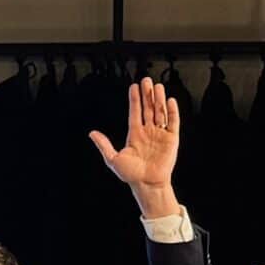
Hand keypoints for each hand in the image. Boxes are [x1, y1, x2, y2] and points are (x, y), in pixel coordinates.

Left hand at [89, 75, 183, 217]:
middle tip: (146, 80)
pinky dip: (172, 112)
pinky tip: (169, 101)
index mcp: (135, 134)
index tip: (134, 86)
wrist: (147, 183)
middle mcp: (148, 131)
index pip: (135, 112)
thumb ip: (104, 145)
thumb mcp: (113, 158)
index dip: (135, 100)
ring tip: (157, 86)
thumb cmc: (130, 174)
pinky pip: (173, 122)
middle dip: (147, 95)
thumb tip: (92, 133)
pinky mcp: (172, 139)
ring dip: (158, 99)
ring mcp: (160, 134)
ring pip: (160, 112)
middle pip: (148, 109)